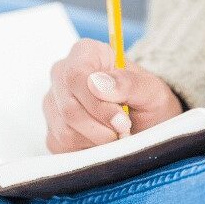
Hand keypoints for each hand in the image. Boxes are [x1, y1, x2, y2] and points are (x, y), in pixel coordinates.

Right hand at [43, 38, 182, 152]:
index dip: (97, 103)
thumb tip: (98, 84)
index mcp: (85, 53)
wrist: (148, 123)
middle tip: (126, 131)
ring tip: (118, 134)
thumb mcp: (151, 90)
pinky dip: (88, 150)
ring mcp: (53, 103)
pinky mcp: (53, 130)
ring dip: (97, 140)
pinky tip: (104, 141)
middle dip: (101, 126)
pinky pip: (62, 146)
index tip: (122, 120)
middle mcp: (62, 75)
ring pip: (65, 131)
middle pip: (68, 108)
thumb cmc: (148, 101)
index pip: (76, 76)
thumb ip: (129, 84)